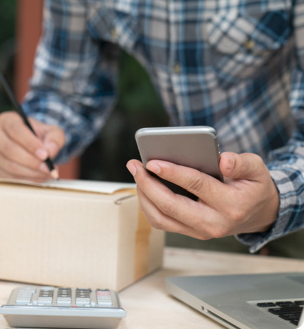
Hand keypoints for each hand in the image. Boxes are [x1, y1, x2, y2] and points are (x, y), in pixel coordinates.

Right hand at [0, 111, 64, 181]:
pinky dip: (27, 179)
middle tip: (47, 168)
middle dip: (31, 161)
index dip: (29, 143)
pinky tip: (39, 177)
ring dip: (30, 172)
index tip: (45, 154)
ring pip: (9, 165)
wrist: (32, 145)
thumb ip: (54, 138)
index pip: (14, 129)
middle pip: (9, 149)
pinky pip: (9, 177)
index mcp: (7, 120)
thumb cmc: (40, 136)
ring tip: (47, 173)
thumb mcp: (52, 132)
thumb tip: (50, 151)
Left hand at [126, 152, 279, 238]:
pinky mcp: (190, 232)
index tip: (151, 162)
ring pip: (161, 218)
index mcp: (232, 205)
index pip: (197, 185)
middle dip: (148, 184)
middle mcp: (214, 223)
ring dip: (143, 195)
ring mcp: (200, 232)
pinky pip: (161, 222)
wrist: (258, 213)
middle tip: (134, 165)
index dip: (172, 173)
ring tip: (136, 173)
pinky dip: (148, 204)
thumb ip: (242, 163)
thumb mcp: (257, 169)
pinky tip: (143, 186)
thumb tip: (223, 160)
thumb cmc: (253, 186)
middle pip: (171, 206)